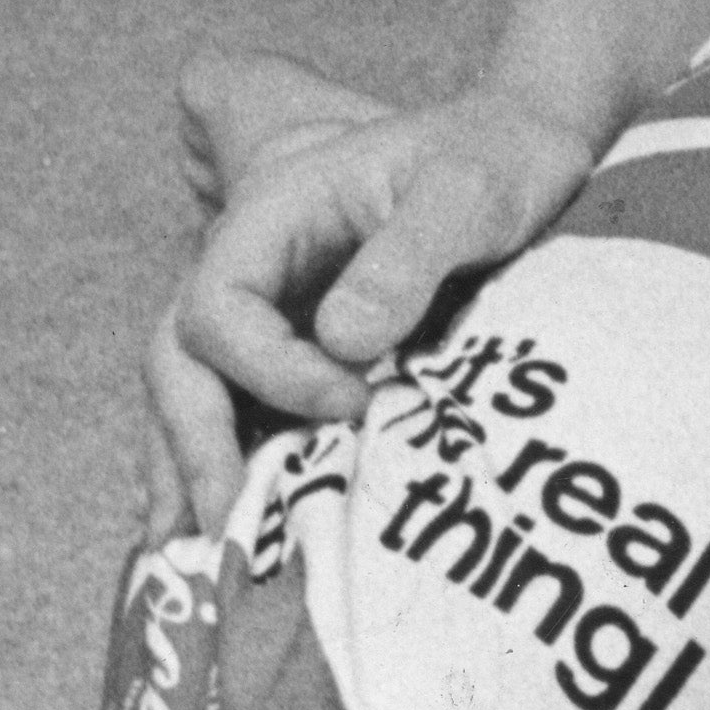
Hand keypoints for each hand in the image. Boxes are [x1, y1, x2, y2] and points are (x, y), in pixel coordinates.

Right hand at [142, 44, 601, 537]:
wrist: (527, 152)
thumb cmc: (497, 158)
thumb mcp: (469, 191)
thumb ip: (409, 253)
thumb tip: (343, 341)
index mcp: (276, 212)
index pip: (219, 306)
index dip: (269, 367)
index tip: (351, 403)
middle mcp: (258, 263)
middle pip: (182, 355)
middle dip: (192, 441)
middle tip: (220, 525)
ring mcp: (276, 307)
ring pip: (199, 389)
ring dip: (191, 467)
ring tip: (189, 557)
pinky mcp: (304, 343)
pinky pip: (246, 405)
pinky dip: (233, 462)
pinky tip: (237, 528)